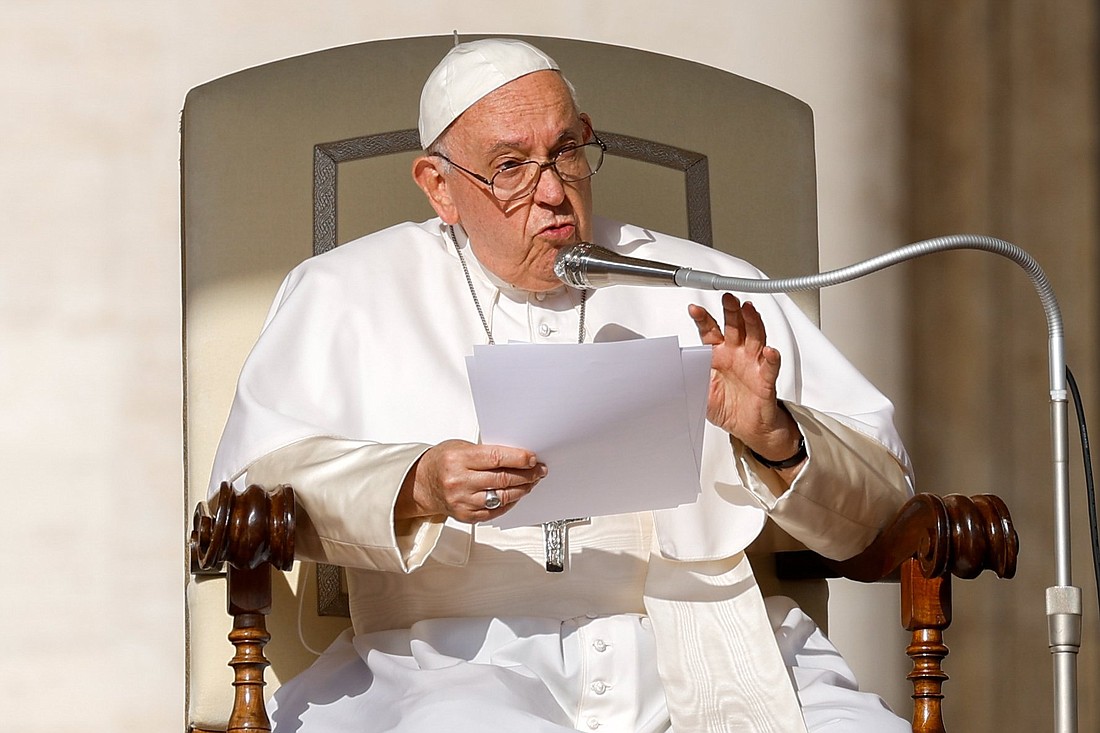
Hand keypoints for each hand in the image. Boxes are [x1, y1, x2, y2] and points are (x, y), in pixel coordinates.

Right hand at [395, 439, 547, 522]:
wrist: (422, 484)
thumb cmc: (442, 461)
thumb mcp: (460, 447)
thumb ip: (486, 452)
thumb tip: (518, 456)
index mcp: (458, 459)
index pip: (497, 458)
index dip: (519, 458)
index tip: (533, 458)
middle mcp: (459, 481)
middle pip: (503, 478)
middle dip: (526, 474)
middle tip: (539, 470)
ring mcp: (462, 501)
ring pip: (502, 496)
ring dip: (522, 489)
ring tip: (531, 482)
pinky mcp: (466, 516)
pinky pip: (495, 511)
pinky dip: (510, 502)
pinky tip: (517, 495)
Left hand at [688, 294, 801, 462]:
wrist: (748, 428)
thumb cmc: (727, 407)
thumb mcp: (701, 392)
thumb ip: (689, 378)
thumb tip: (670, 370)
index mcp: (719, 355)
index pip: (710, 331)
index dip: (703, 319)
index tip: (694, 309)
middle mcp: (737, 354)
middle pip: (736, 326)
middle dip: (731, 311)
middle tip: (728, 298)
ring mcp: (753, 364)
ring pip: (755, 338)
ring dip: (753, 323)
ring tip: (748, 310)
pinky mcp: (765, 380)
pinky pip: (770, 367)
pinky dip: (771, 359)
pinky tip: (769, 351)